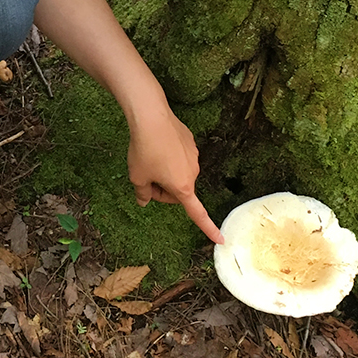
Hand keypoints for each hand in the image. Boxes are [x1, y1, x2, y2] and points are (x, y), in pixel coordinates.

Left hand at [128, 107, 223, 244]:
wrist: (151, 117)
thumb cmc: (144, 151)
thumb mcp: (137, 176)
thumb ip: (141, 193)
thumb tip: (143, 200)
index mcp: (182, 187)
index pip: (197, 213)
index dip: (208, 228)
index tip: (221, 240)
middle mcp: (193, 173)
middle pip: (179, 191)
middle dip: (164, 190)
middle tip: (145, 179)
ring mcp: (194, 156)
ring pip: (179, 173)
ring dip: (166, 173)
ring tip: (148, 158)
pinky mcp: (190, 141)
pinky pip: (180, 156)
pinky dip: (169, 156)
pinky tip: (157, 144)